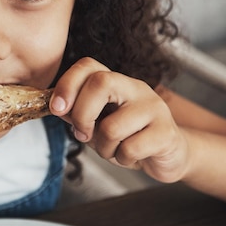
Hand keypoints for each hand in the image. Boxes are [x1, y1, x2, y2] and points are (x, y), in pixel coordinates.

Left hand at [50, 57, 189, 182]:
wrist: (169, 156)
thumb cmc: (128, 138)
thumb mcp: (97, 125)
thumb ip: (77, 114)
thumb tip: (56, 106)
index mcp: (116, 82)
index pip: (88, 66)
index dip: (67, 84)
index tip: (56, 108)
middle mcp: (135, 88)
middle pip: (100, 83)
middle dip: (82, 115)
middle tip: (83, 134)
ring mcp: (154, 107)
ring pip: (111, 126)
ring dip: (104, 147)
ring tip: (114, 149)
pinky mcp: (166, 132)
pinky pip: (130, 148)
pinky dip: (123, 159)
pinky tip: (131, 157)